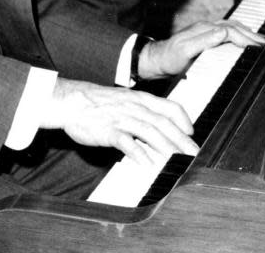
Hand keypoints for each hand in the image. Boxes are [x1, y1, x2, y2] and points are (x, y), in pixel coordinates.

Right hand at [41, 79, 197, 165]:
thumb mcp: (124, 100)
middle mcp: (134, 107)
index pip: (168, 107)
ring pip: (149, 132)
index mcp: (140, 98)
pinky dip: (138, 153)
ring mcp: (121, 118)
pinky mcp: (108, 131)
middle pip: (163, 123)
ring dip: (166, 148)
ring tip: (178, 162)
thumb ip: (142, 111)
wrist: (71, 100)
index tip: (192, 132)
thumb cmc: (98, 102)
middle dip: (181, 140)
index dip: (183, 119)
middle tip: (193, 154)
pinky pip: (126, 142)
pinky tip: (148, 164)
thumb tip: (159, 125)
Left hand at [138, 20, 264, 80]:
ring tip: (261, 42)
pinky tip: (244, 40)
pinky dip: (240, 34)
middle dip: (253, 35)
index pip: (231, 31)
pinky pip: (227, 31)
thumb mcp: (185, 51)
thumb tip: (224, 32)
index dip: (247, 39)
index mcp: (205, 30)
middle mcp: (207, 27)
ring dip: (248, 33)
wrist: (156, 59)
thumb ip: (204, 40)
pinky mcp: (206, 36)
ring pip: (233, 27)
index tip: (260, 47)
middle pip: (235, 27)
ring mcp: (206, 30)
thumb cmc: (169, 58)